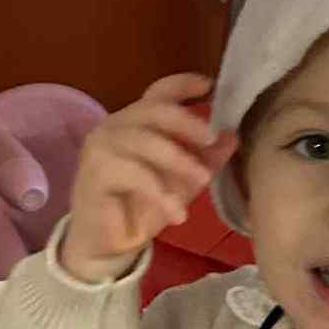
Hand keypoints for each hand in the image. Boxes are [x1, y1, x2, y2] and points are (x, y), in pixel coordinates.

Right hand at [59, 74, 237, 283]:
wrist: (107, 244)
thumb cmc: (142, 208)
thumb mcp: (182, 183)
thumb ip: (205, 159)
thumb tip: (232, 136)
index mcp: (136, 123)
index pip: (158, 93)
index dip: (182, 85)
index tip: (209, 85)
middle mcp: (116, 126)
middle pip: (154, 110)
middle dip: (188, 123)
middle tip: (212, 140)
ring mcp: (101, 146)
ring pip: (146, 141)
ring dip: (179, 161)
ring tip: (202, 181)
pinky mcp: (95, 172)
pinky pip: (134, 174)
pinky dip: (161, 193)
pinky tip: (178, 214)